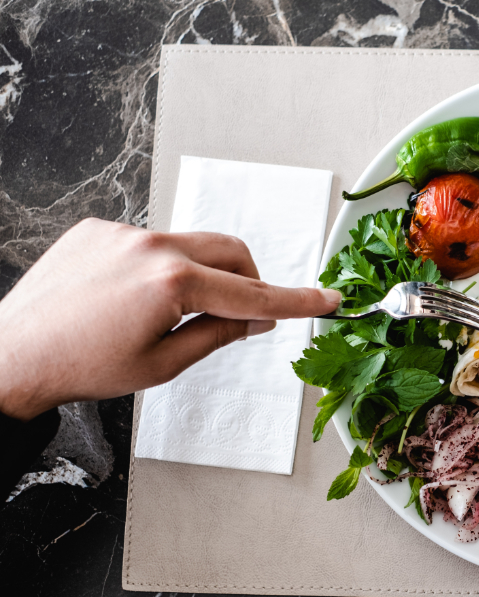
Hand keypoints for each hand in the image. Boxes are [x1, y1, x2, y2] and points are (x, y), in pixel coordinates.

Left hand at [0, 218, 340, 419]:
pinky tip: (129, 299)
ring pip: (191, 245)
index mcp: (171, 283)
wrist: (12, 354)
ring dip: (200, 274)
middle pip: (230, 252)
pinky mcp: (99, 230)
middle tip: (243, 314)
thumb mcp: (163, 364)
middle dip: (248, 280)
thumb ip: (218, 333)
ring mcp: (123, 233)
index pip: (251, 292)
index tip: (328, 299)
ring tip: (167, 313)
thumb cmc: (81, 367)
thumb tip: (254, 318)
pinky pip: (150, 242)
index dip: (295, 300)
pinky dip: (160, 267)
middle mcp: (150, 246)